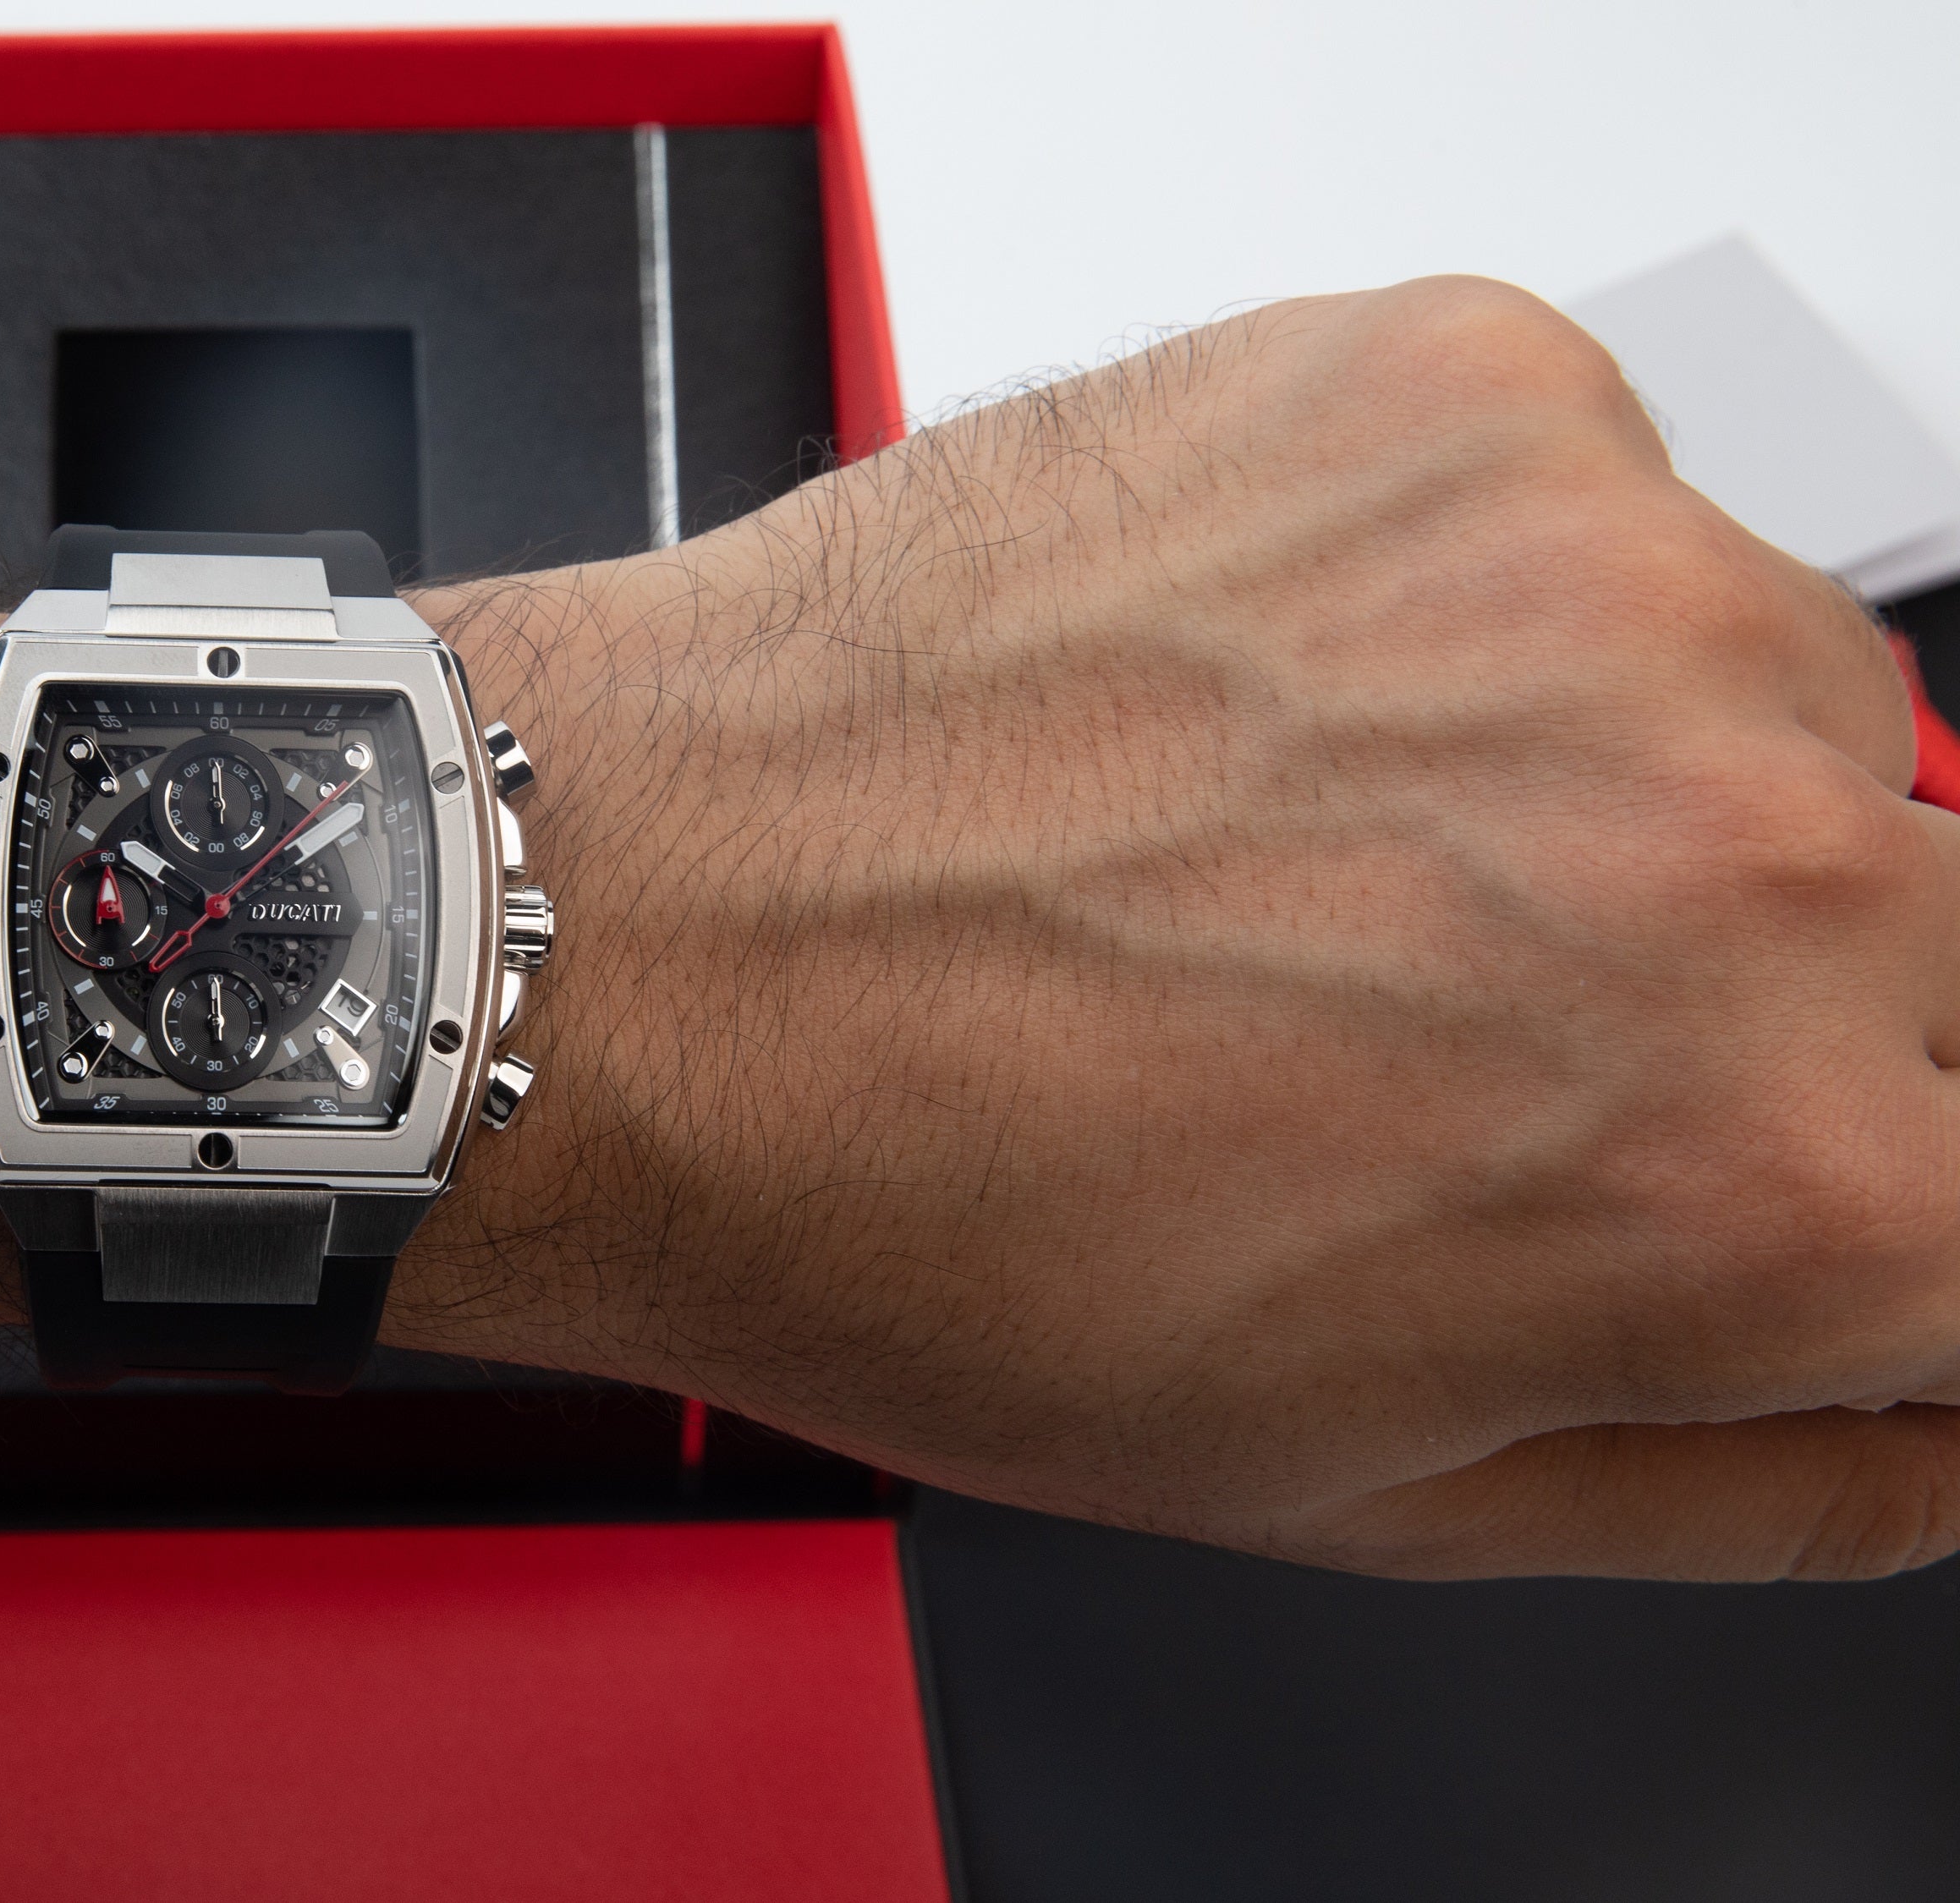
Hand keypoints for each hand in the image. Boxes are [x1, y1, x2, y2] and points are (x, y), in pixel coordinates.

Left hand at [392, 278, 1959, 1581]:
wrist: (630, 945)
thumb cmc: (906, 1207)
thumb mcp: (1365, 1490)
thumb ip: (1752, 1475)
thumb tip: (1932, 1425)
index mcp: (1763, 1187)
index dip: (1905, 1220)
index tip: (1785, 1187)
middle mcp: (1739, 864)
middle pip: (1948, 948)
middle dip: (1762, 1014)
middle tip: (1474, 1027)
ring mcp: (1611, 587)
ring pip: (1789, 704)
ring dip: (1624, 785)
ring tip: (1320, 854)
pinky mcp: (1464, 392)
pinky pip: (1599, 504)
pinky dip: (1472, 600)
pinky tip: (1262, 705)